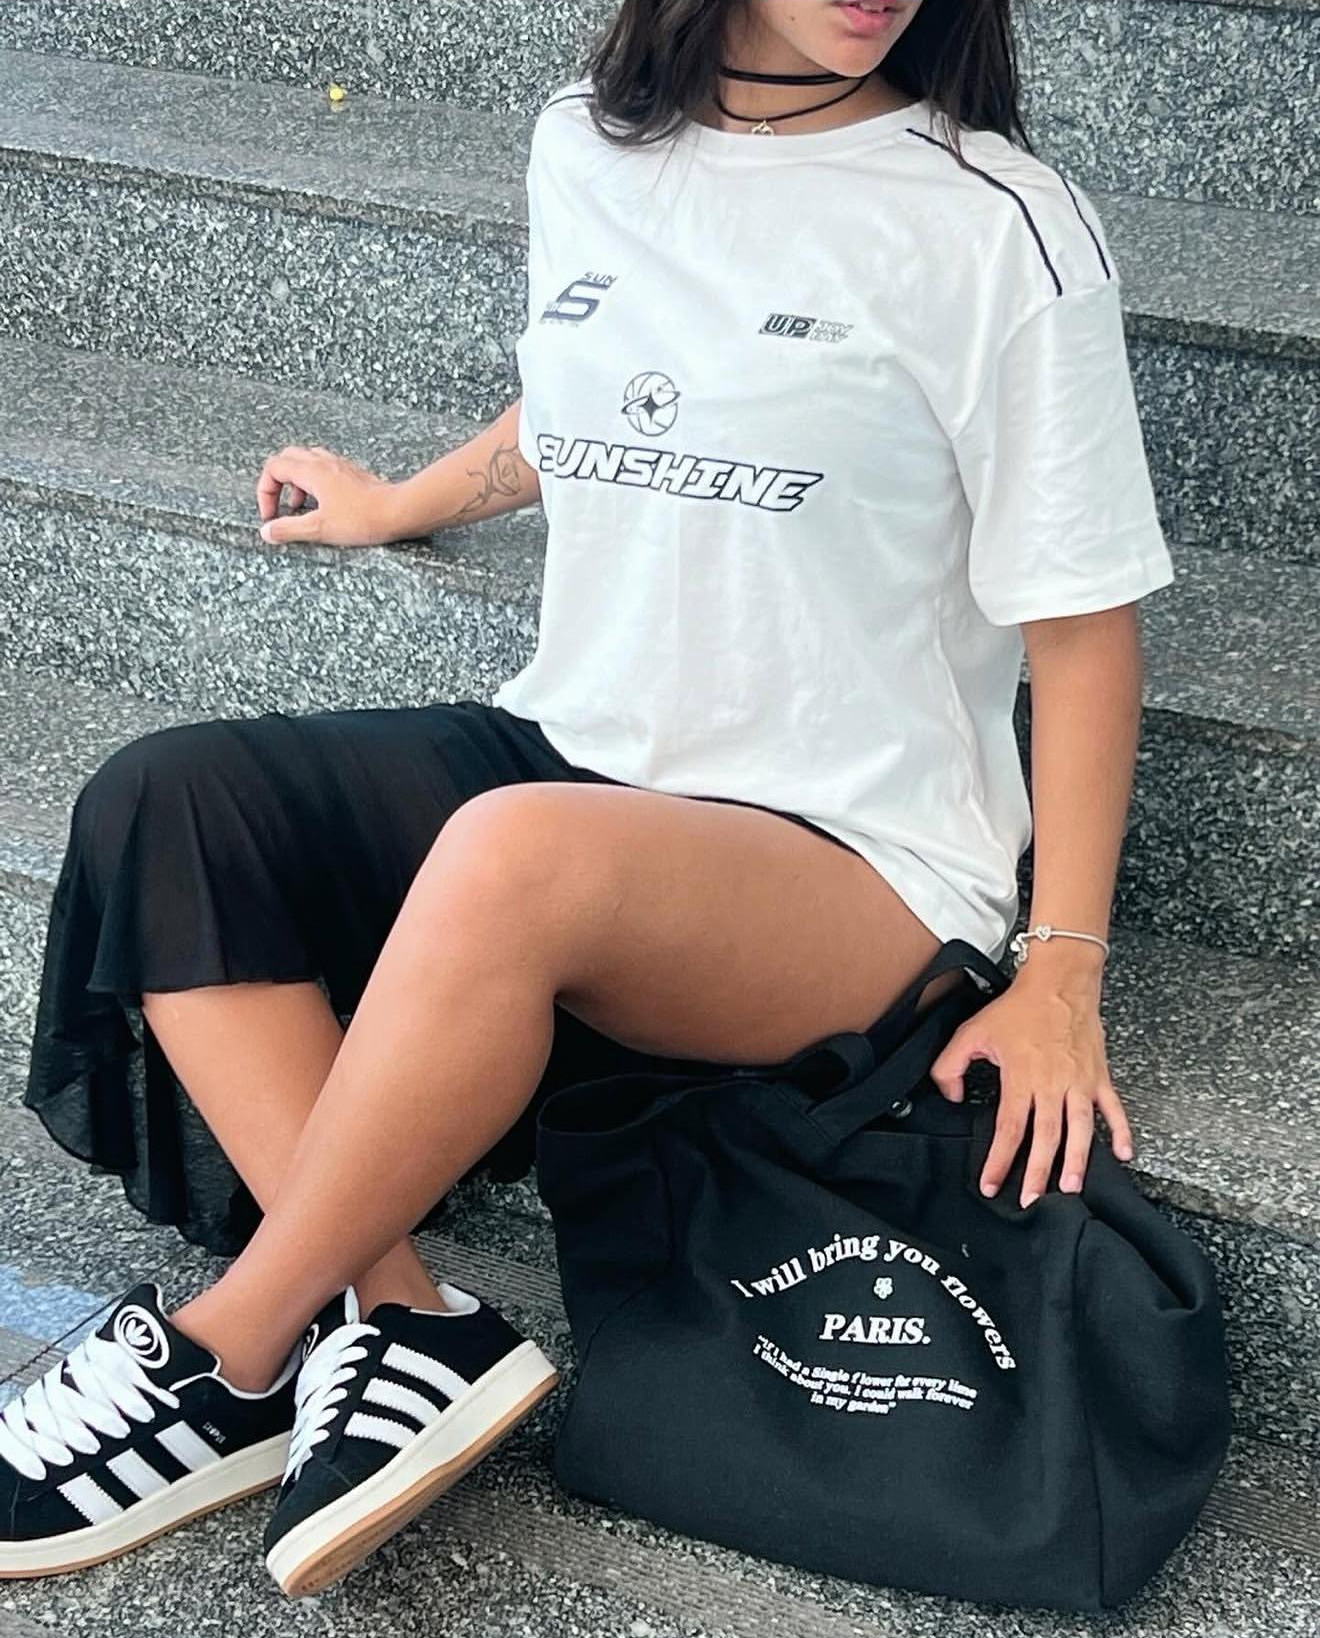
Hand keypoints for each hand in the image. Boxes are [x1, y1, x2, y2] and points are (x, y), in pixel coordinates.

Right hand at [255, 445, 399, 546]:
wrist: (400, 511)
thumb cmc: (363, 518)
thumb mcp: (320, 528)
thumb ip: (289, 529)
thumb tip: (267, 531)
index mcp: (312, 471)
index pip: (274, 467)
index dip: (265, 491)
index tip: (271, 515)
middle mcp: (325, 462)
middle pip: (288, 458)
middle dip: (277, 482)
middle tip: (280, 506)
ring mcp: (341, 466)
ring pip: (308, 461)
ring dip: (297, 482)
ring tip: (300, 507)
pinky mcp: (354, 475)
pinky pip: (326, 470)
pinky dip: (315, 483)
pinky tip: (324, 505)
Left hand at [927, 956, 1134, 1208]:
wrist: (1059, 981)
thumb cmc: (1018, 1007)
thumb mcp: (972, 1032)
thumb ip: (950, 1066)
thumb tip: (954, 1097)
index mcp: (1021, 1077)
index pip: (1009, 1128)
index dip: (999, 1160)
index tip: (991, 1185)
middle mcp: (1052, 1084)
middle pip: (1046, 1137)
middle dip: (1038, 1172)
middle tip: (1031, 1200)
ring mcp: (1080, 1082)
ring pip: (1081, 1129)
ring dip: (1077, 1160)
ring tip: (1071, 1187)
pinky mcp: (1099, 1076)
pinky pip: (1113, 1109)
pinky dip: (1121, 1131)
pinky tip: (1124, 1154)